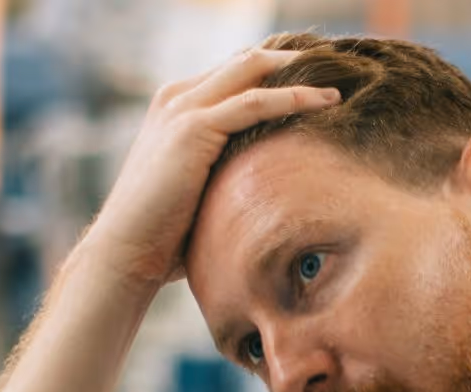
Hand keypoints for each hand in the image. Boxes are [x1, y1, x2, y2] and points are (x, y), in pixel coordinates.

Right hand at [82, 47, 342, 287]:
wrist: (128, 252)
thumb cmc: (166, 234)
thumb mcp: (202, 188)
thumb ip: (227, 170)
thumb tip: (271, 186)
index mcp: (178, 105)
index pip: (237, 72)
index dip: (280, 71)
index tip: (322, 80)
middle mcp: (178, 97)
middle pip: (247, 60)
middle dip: (293, 61)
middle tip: (337, 69)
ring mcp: (182, 108)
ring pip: (252, 69)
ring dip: (300, 71)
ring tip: (341, 84)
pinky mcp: (193, 128)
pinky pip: (254, 102)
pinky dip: (293, 97)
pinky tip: (326, 101)